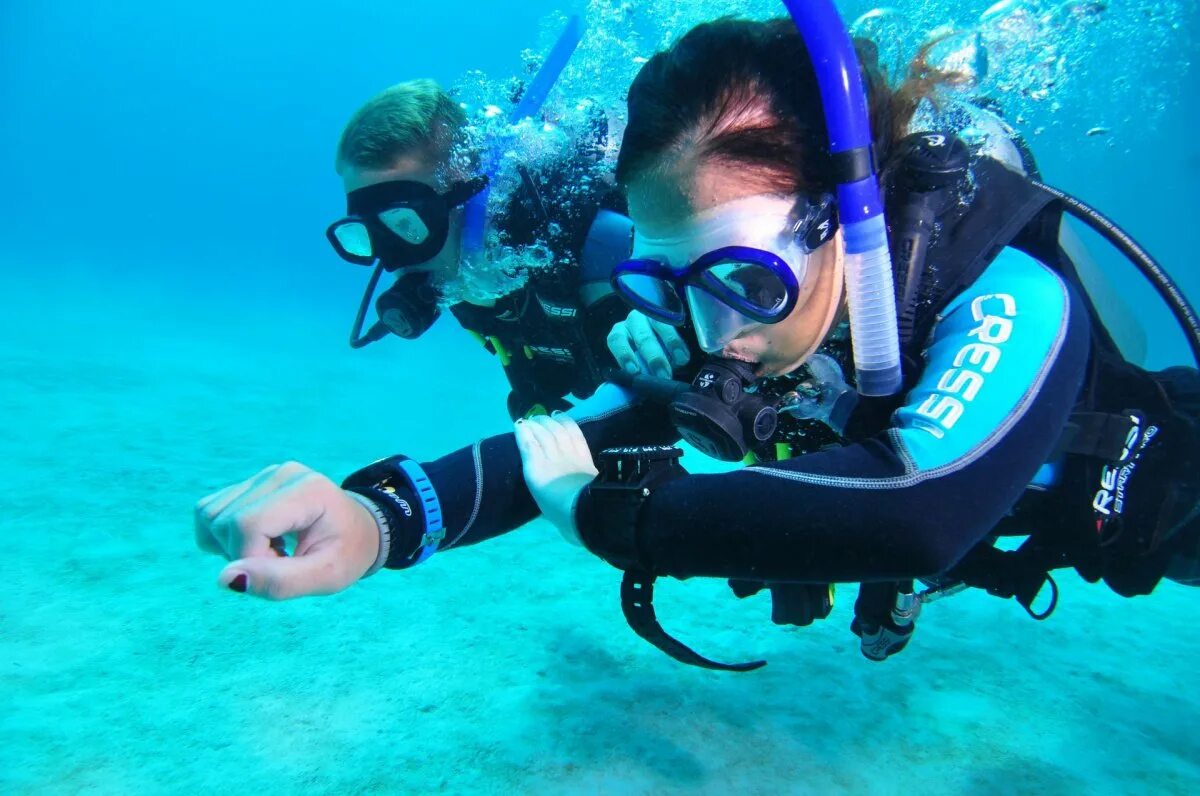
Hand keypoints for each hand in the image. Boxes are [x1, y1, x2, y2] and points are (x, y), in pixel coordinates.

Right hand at [194, 462, 380, 599]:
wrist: (360, 530)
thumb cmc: (347, 554)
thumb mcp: (326, 577)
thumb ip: (279, 582)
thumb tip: (224, 579)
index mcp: (306, 490)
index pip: (248, 525)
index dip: (252, 560)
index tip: (285, 569)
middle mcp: (280, 474)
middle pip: (224, 522)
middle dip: (243, 556)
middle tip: (282, 561)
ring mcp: (263, 475)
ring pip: (209, 516)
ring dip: (231, 547)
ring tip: (272, 552)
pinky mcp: (250, 483)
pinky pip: (209, 512)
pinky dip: (223, 537)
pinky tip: (259, 542)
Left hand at [513, 414, 598, 544]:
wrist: (580, 513)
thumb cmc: (588, 514)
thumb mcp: (593, 500)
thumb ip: (585, 499)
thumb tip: (579, 520)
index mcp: (584, 464)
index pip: (575, 435)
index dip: (566, 423)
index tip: (560, 418)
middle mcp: (568, 455)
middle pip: (557, 430)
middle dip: (548, 422)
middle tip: (540, 419)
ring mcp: (551, 458)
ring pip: (542, 433)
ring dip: (535, 424)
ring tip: (528, 421)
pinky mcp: (534, 464)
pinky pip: (527, 443)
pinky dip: (522, 432)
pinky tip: (518, 426)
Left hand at [607, 310, 690, 378]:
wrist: (664, 345)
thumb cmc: (646, 361)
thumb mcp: (638, 367)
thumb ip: (637, 376)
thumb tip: (637, 393)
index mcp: (620, 334)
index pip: (617, 340)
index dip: (625, 354)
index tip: (635, 371)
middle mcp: (634, 321)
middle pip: (642, 336)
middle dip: (654, 358)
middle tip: (664, 375)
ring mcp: (653, 315)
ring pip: (659, 325)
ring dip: (670, 345)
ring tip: (679, 362)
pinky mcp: (670, 314)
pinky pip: (674, 324)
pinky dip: (679, 342)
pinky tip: (684, 356)